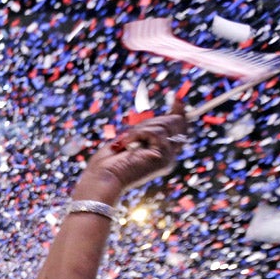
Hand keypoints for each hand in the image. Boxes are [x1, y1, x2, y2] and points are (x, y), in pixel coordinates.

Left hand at [72, 104, 188, 206]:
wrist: (100, 180)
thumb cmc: (107, 164)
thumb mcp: (127, 141)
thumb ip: (145, 130)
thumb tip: (158, 115)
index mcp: (160, 155)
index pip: (179, 129)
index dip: (179, 113)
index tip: (176, 98)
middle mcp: (168, 157)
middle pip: (176, 123)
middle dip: (152, 121)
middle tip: (131, 132)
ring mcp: (168, 158)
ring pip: (166, 126)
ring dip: (141, 129)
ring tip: (126, 142)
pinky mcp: (163, 157)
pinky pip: (156, 132)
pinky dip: (137, 134)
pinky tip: (127, 145)